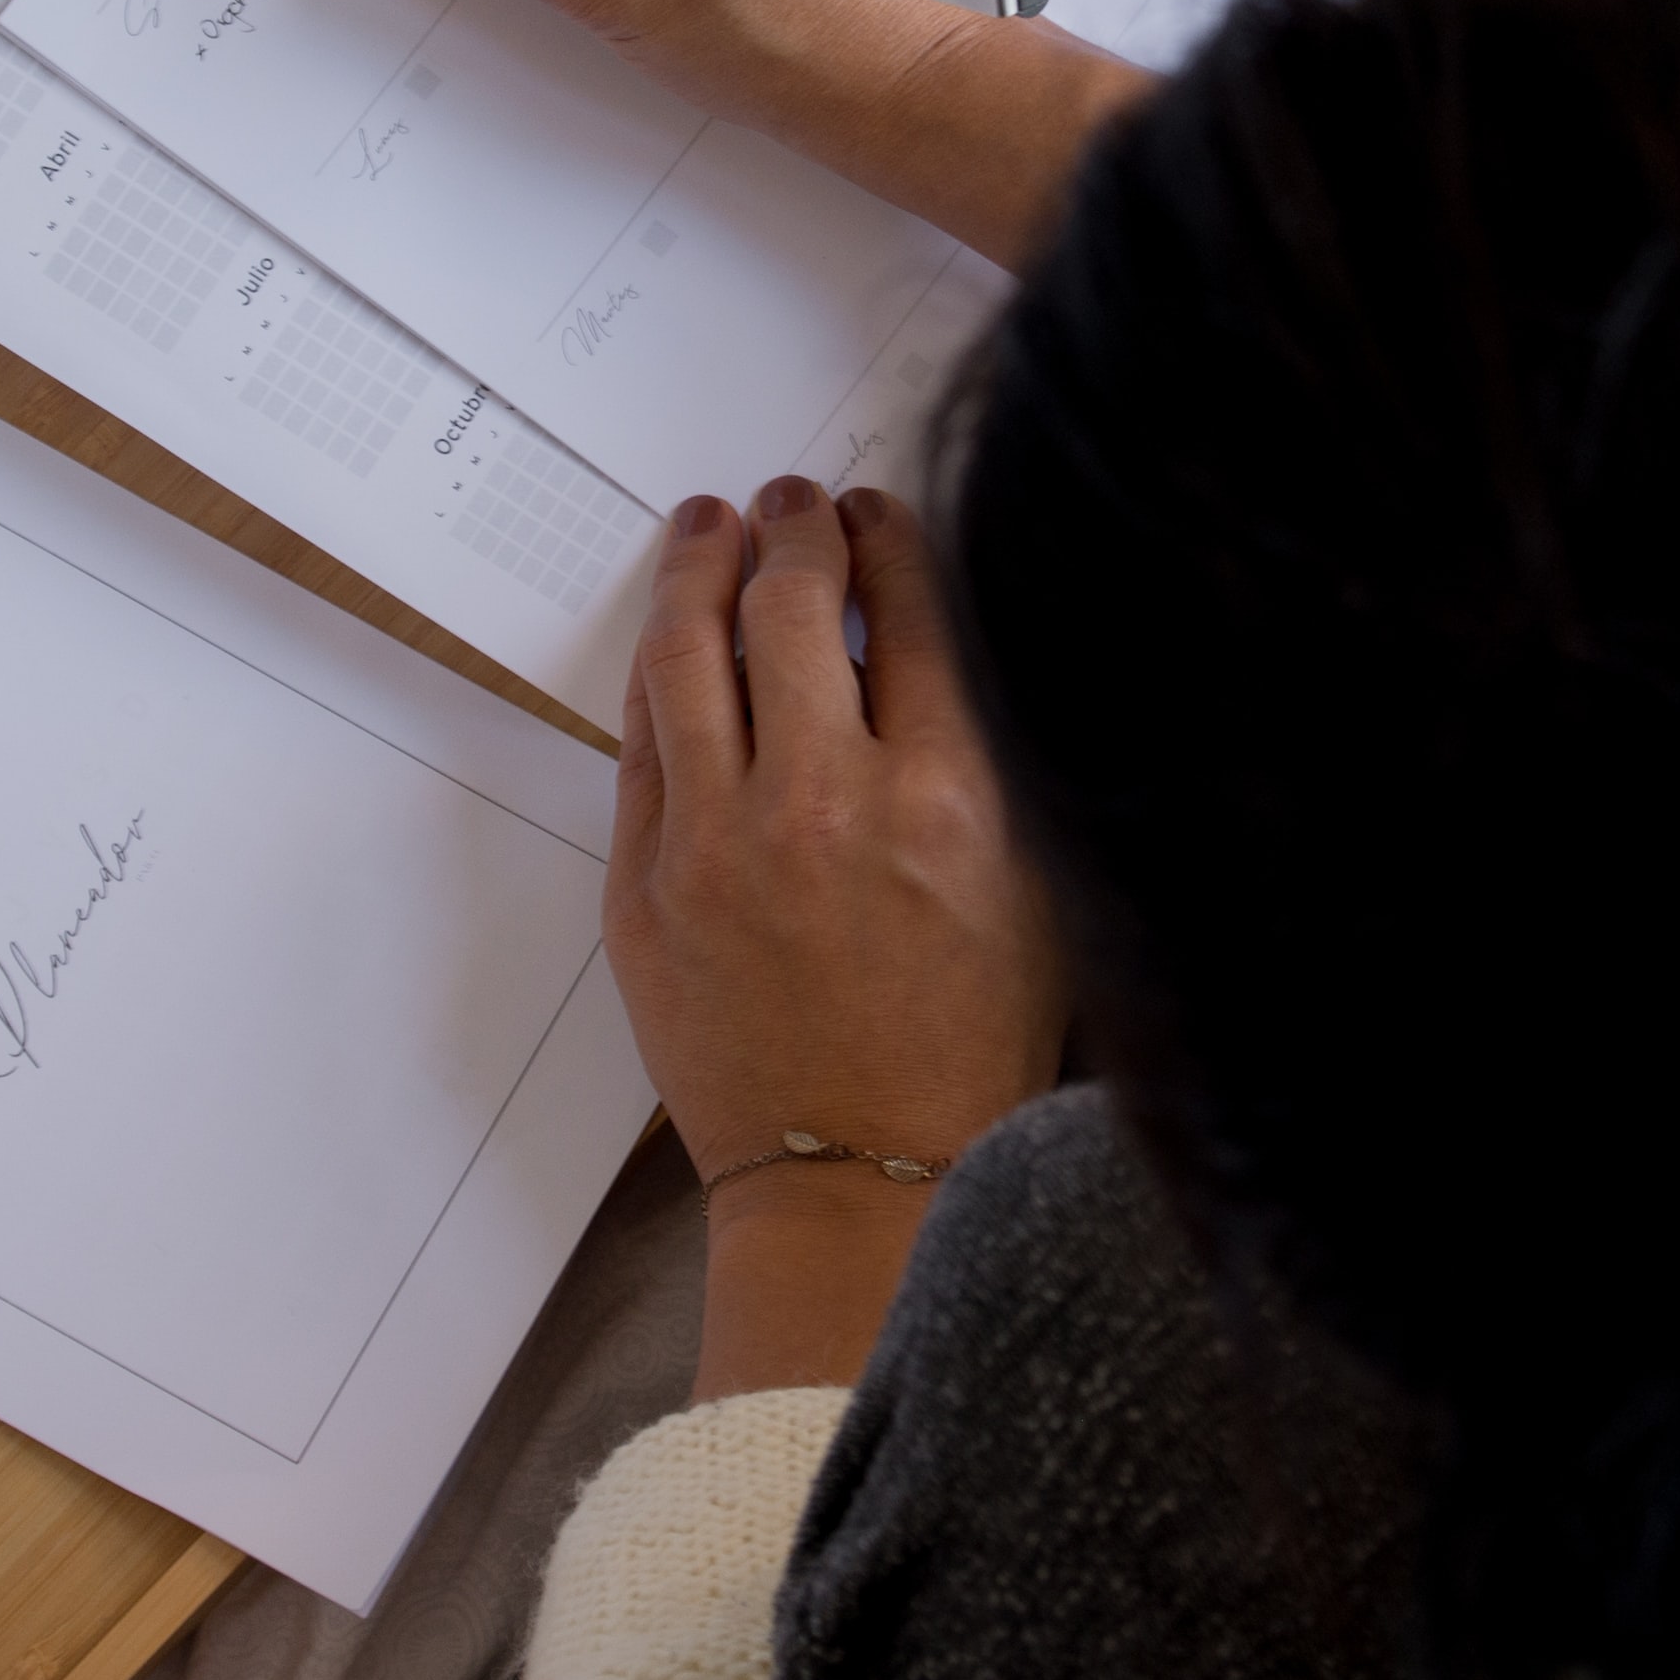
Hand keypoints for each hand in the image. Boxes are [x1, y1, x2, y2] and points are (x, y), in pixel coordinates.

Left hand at [609, 476, 1058, 1393]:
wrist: (860, 1176)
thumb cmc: (966, 1047)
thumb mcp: (1036, 890)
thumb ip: (993, 758)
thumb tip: (935, 633)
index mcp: (946, 803)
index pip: (914, 610)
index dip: (892, 537)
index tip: (880, 513)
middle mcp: (824, 805)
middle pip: (793, 605)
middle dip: (797, 531)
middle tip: (795, 503)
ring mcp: (718, 844)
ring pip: (690, 652)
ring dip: (701, 567)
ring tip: (712, 526)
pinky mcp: (644, 886)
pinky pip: (642, 738)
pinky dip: (661, 670)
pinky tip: (678, 635)